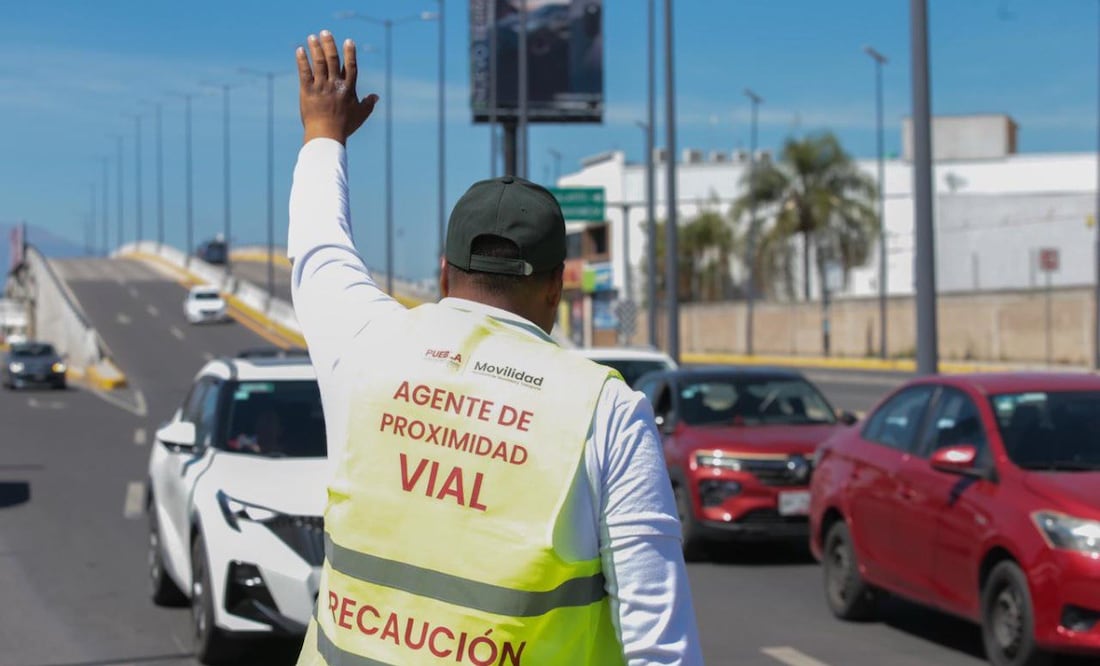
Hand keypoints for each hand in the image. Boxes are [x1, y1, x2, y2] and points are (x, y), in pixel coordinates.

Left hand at [296, 30, 378, 144]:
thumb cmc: (344, 126)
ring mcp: (321, 87)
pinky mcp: (307, 91)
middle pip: (333, 60)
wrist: (326, 135)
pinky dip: (302, 60)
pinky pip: (304, 73)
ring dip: (315, 48)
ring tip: (312, 37)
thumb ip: (369, 104)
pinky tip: (300, 50)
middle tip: (325, 32)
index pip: (350, 67)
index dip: (350, 53)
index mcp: (348, 89)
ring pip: (319, 63)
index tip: (348, 41)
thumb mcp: (360, 115)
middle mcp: (335, 85)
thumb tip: (376, 96)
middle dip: (329, 44)